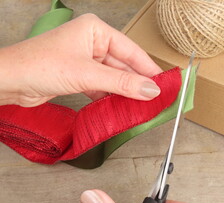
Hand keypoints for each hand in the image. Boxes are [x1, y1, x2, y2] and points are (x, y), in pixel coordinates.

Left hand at [0, 14, 161, 106]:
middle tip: (155, 99)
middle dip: (138, 83)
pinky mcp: (80, 75)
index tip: (164, 84)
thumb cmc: (40, 65)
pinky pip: (103, 86)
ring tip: (142, 106)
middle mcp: (92, 42)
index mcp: (96, 31)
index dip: (149, 69)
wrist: (9, 81)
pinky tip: (121, 106)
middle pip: (123, 65)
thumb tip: (151, 90)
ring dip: (125, 92)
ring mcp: (86, 60)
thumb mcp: (87, 74)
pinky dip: (111, 96)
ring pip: (113, 77)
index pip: (131, 51)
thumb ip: (122, 82)